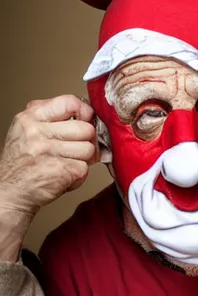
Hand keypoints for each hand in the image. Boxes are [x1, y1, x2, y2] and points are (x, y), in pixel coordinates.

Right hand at [0, 94, 99, 256]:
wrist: (10, 193)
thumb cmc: (22, 163)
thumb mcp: (26, 131)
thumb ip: (49, 117)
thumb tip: (84, 111)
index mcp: (30, 118)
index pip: (69, 102)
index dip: (85, 111)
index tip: (86, 120)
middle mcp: (37, 132)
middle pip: (85, 128)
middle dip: (87, 141)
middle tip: (77, 149)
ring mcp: (48, 151)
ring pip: (89, 149)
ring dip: (83, 160)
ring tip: (68, 163)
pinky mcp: (59, 170)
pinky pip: (85, 168)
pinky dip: (79, 175)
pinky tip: (65, 176)